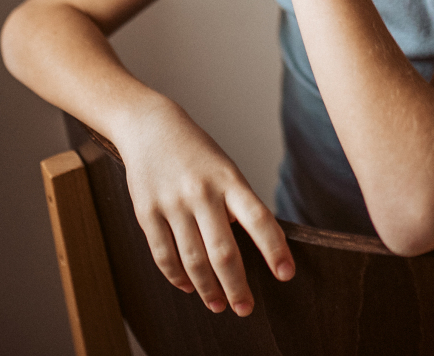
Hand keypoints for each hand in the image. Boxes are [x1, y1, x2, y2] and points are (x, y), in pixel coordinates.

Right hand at [116, 98, 294, 315]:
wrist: (150, 126)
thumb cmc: (196, 152)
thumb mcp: (224, 169)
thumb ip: (235, 204)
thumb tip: (248, 247)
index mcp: (228, 179)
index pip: (259, 219)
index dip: (274, 249)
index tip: (286, 274)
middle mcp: (201, 192)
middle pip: (223, 252)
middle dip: (237, 286)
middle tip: (246, 308)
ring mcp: (172, 203)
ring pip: (194, 260)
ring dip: (208, 289)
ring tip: (219, 304)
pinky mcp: (147, 212)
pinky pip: (164, 255)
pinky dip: (178, 277)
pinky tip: (189, 287)